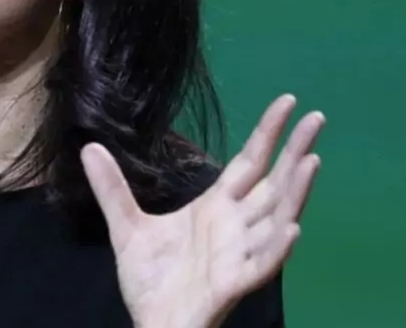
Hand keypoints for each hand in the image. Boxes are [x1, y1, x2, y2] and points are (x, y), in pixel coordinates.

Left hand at [82, 95, 322, 327]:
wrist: (150, 324)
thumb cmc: (151, 280)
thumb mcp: (125, 227)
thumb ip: (111, 188)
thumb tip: (88, 147)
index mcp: (216, 208)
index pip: (249, 163)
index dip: (268, 133)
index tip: (286, 101)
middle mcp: (235, 227)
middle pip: (273, 183)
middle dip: (295, 152)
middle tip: (316, 118)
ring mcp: (238, 255)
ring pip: (276, 219)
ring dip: (295, 193)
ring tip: (311, 163)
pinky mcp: (232, 284)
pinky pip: (261, 266)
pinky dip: (277, 248)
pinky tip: (292, 228)